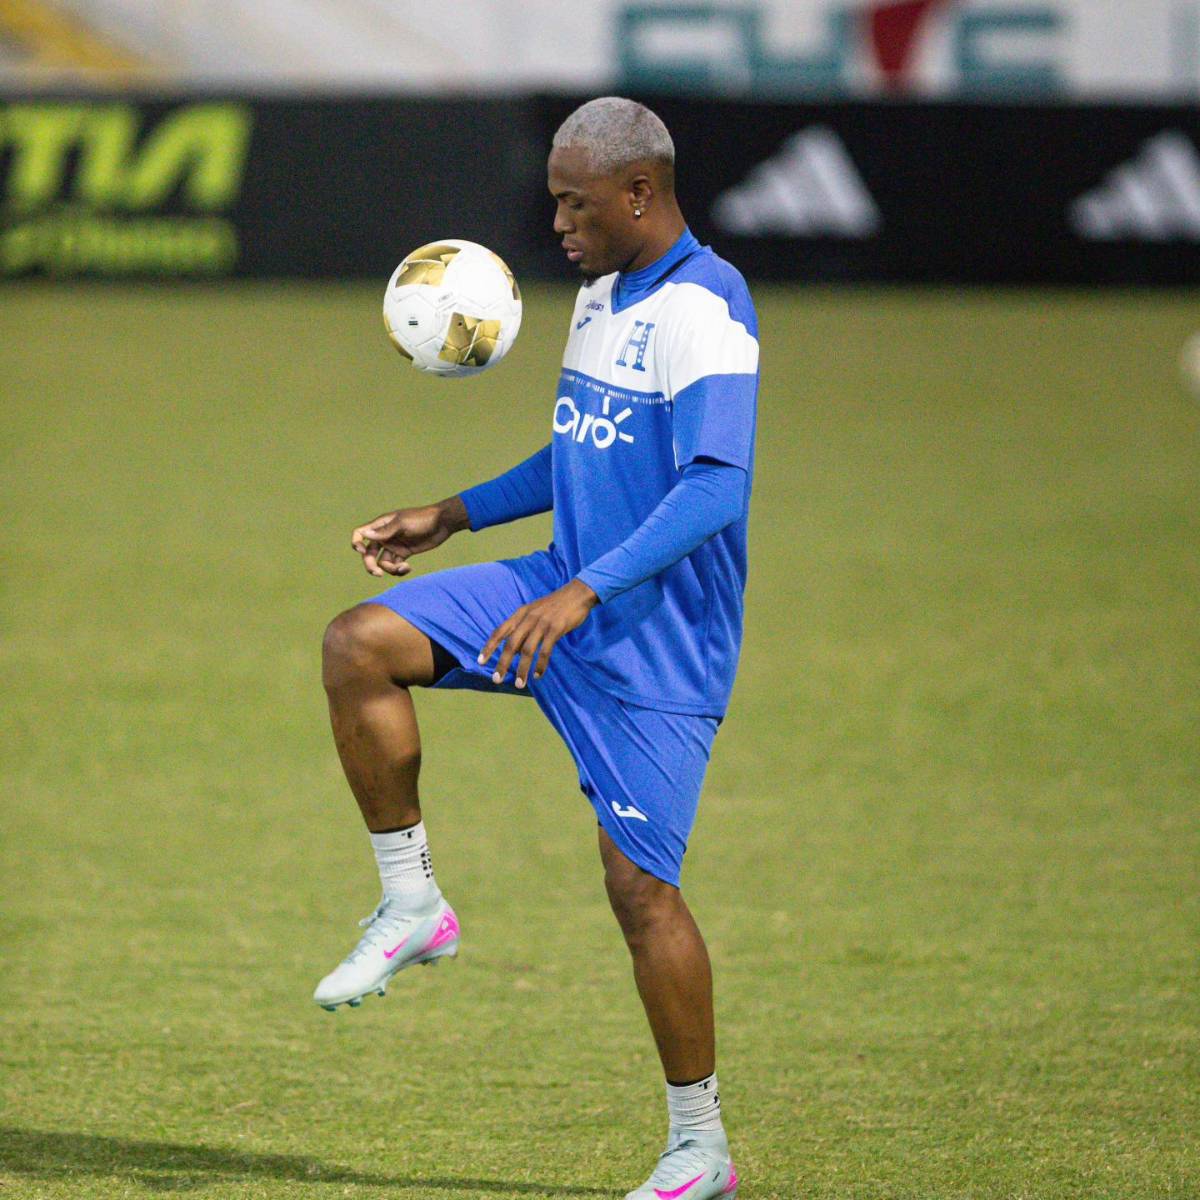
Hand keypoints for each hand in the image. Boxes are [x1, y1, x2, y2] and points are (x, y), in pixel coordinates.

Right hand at [352, 496, 469, 576]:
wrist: (442, 523)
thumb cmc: (421, 519)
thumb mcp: (402, 524)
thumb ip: (384, 531)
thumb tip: (364, 535)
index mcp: (380, 525)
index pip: (360, 534)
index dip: (357, 543)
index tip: (362, 551)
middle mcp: (384, 536)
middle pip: (369, 554)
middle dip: (371, 565)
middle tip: (378, 574)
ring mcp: (394, 546)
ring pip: (382, 562)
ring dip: (389, 569)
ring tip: (403, 568)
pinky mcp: (404, 554)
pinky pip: (395, 566)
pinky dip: (399, 570)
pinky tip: (408, 568)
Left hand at [478, 578, 599, 687]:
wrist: (577, 594)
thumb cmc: (555, 605)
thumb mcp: (534, 612)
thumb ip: (522, 629)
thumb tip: (512, 652)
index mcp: (520, 613)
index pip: (500, 631)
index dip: (489, 647)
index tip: (480, 662)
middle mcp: (528, 618)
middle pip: (511, 644)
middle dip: (503, 663)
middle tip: (497, 679)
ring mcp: (542, 623)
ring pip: (527, 650)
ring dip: (522, 669)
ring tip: (520, 684)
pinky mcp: (556, 629)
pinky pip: (545, 650)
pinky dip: (540, 664)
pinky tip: (538, 675)